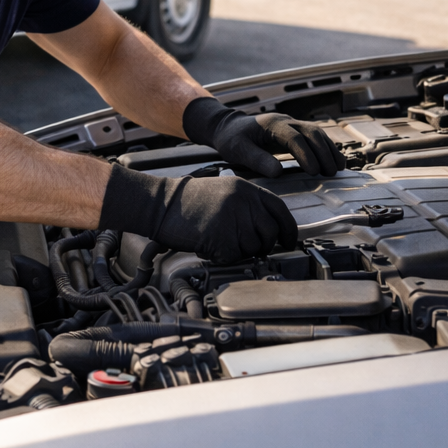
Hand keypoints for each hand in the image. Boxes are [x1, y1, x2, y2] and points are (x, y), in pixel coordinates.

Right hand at [99, 164, 298, 261]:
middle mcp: (244, 202)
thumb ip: (248, 205)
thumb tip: (270, 229)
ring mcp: (233, 220)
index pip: (280, 211)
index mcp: (246, 189)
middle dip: (263, 245)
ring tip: (219, 240)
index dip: (288, 230)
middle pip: (270, 233)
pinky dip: (222, 257)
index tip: (288, 242)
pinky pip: (233, 257)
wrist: (159, 204)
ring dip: (239, 251)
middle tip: (248, 247)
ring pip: (253, 248)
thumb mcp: (224, 191)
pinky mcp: (221, 239)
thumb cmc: (187, 201)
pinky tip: (208, 245)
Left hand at [182, 98, 343, 176]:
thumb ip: (256, 160)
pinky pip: (316, 137)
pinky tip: (333, 162)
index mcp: (271, 124)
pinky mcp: (296, 131)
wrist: (228, 127)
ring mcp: (292, 124)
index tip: (313, 172)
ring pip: (317, 133)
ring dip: (329, 150)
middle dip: (324, 152)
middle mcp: (285, 121)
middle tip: (330, 173)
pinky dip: (327, 149)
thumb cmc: (231, 139)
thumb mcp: (237, 149)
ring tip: (337, 170)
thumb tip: (278, 172)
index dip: (306, 154)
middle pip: (312, 133)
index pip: (294, 138)